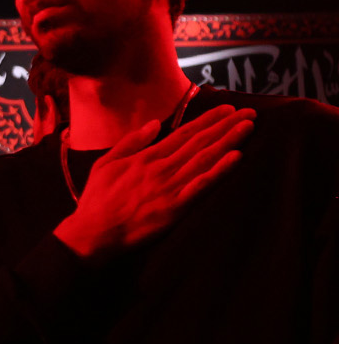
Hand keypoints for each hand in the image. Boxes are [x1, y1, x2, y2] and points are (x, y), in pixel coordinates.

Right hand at [55, 105, 254, 264]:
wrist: (92, 233)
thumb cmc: (97, 200)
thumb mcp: (105, 164)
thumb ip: (131, 142)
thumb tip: (153, 124)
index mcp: (145, 158)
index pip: (184, 133)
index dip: (208, 120)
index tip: (228, 109)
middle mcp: (161, 168)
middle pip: (199, 142)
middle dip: (226, 126)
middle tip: (250, 112)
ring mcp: (169, 188)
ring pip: (204, 159)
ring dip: (229, 141)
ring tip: (248, 126)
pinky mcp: (174, 208)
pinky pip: (201, 186)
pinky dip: (219, 171)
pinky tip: (236, 158)